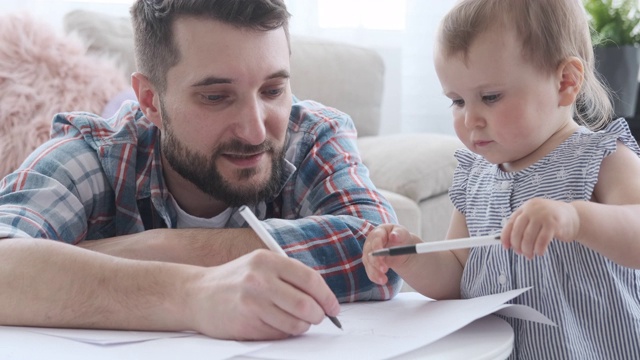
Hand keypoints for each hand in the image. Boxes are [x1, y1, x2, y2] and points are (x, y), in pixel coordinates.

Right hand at [184, 250, 339, 339]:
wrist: (196, 294)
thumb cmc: (235, 280)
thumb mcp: (260, 266)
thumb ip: (289, 277)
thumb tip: (323, 298)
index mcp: (268, 260)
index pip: (310, 279)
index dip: (327, 296)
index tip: (334, 308)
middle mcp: (260, 279)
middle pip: (306, 304)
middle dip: (318, 315)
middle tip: (317, 317)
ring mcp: (252, 302)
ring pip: (295, 323)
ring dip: (301, 326)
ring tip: (294, 321)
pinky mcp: (246, 323)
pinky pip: (278, 334)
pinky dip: (283, 333)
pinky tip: (273, 324)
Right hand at [362, 224, 420, 284]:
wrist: (401, 247)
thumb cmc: (401, 237)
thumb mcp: (403, 233)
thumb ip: (399, 233)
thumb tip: (394, 236)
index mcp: (378, 233)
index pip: (375, 239)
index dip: (377, 246)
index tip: (382, 254)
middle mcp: (370, 243)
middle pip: (369, 252)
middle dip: (376, 262)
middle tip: (384, 269)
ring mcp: (369, 254)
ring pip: (368, 263)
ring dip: (375, 272)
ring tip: (384, 280)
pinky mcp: (370, 264)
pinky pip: (370, 271)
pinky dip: (374, 277)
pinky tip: (381, 281)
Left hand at [501, 198, 579, 258]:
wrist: (575, 217)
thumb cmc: (552, 221)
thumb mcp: (535, 218)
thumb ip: (524, 226)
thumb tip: (509, 243)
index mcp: (526, 207)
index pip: (510, 223)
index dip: (506, 236)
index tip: (506, 247)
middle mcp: (533, 209)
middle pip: (518, 231)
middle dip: (517, 245)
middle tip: (520, 253)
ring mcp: (543, 215)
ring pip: (528, 237)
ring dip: (528, 250)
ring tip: (530, 255)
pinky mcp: (553, 223)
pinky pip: (541, 241)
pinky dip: (538, 249)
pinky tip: (540, 252)